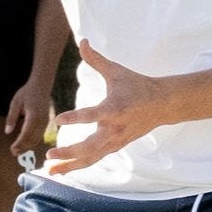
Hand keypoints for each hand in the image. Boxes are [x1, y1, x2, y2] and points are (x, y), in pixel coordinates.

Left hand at [2, 73, 49, 156]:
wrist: (42, 85)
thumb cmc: (27, 93)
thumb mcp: (15, 103)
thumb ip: (12, 117)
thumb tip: (7, 132)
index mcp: (33, 116)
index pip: (26, 134)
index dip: (19, 143)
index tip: (12, 149)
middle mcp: (41, 121)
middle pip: (32, 139)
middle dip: (23, 147)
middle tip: (14, 153)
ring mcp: (46, 122)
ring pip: (37, 138)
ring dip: (28, 146)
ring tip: (19, 150)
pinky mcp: (47, 122)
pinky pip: (40, 135)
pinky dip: (33, 141)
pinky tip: (26, 143)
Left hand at [42, 42, 165, 175]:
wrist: (162, 105)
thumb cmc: (137, 86)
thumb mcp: (117, 71)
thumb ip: (96, 60)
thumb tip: (83, 41)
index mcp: (114, 108)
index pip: (93, 115)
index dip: (75, 117)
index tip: (59, 119)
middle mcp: (114, 128)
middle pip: (90, 146)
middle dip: (69, 152)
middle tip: (49, 153)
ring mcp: (115, 141)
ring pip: (91, 158)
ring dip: (70, 165)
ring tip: (50, 170)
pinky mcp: (116, 147)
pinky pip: (95, 159)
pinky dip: (79, 165)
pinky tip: (63, 169)